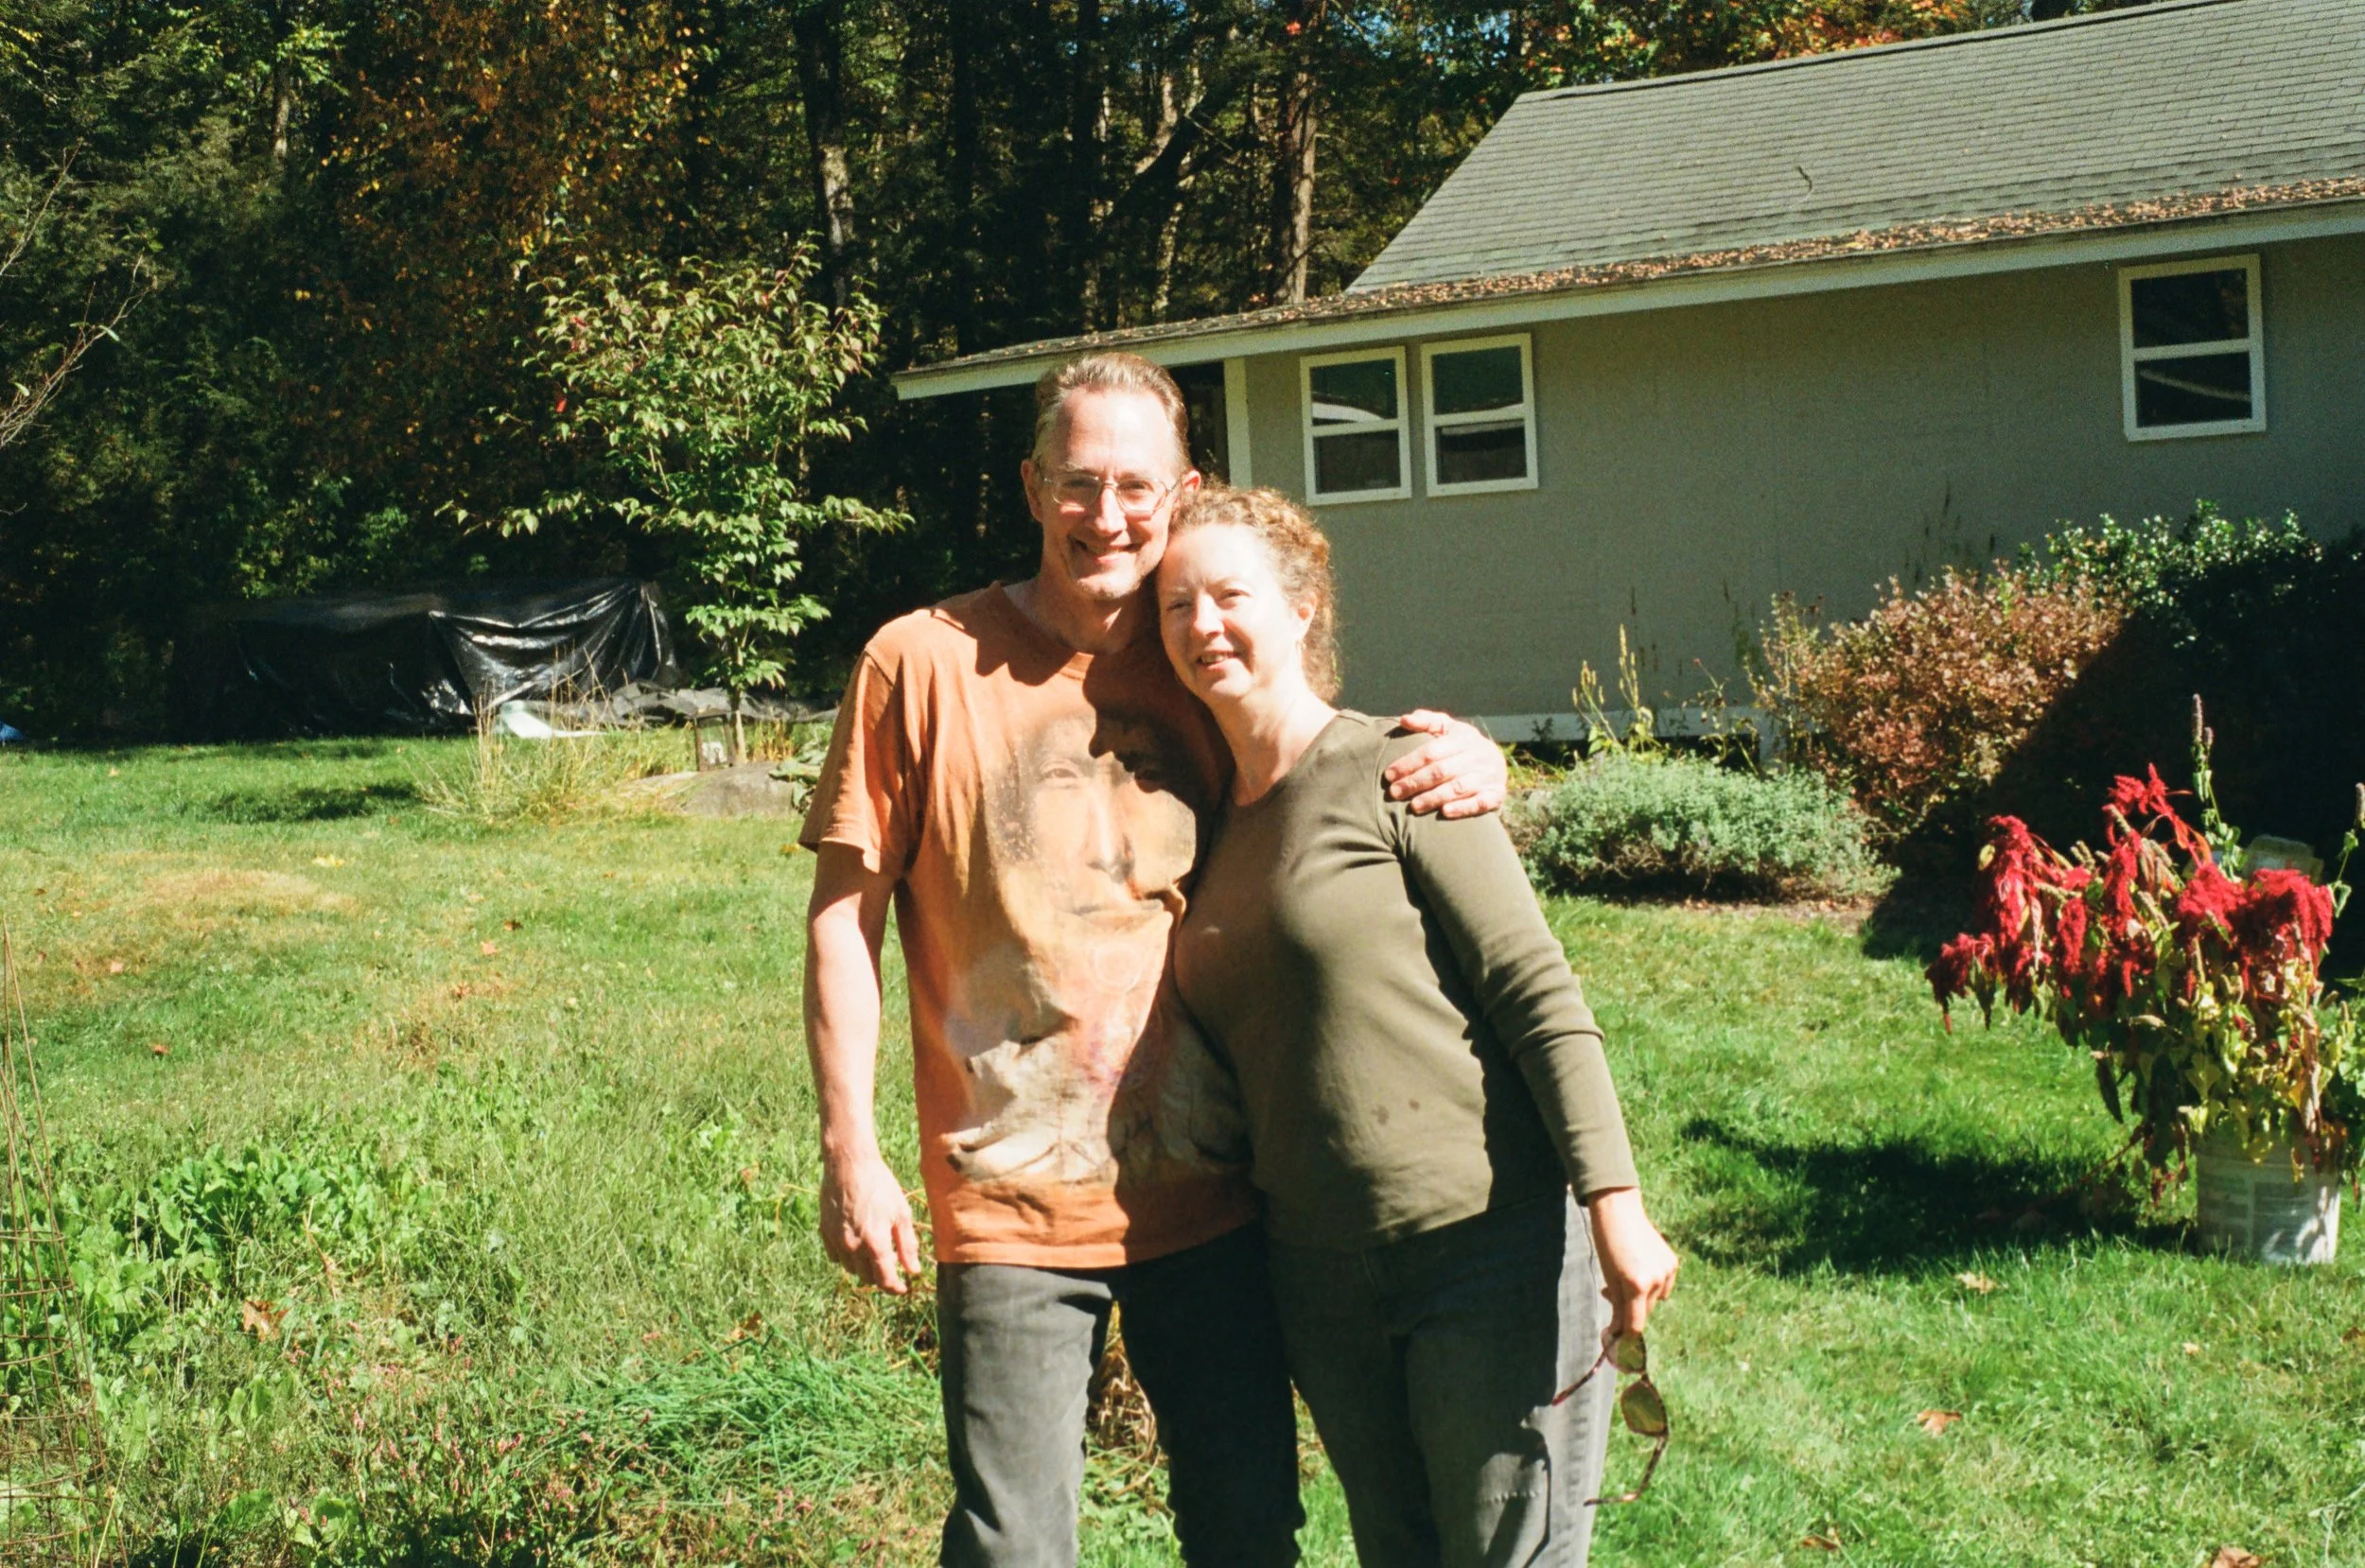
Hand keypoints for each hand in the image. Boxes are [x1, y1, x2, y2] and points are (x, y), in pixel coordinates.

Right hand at [819, 1147, 922, 1293]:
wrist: (849, 1164)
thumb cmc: (880, 1185)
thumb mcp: (901, 1213)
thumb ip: (907, 1245)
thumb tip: (913, 1271)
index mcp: (875, 1242)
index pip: (885, 1280)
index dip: (895, 1288)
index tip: (903, 1288)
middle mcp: (853, 1246)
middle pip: (868, 1277)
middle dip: (882, 1276)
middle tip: (892, 1263)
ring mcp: (837, 1240)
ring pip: (851, 1269)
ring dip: (864, 1267)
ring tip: (875, 1251)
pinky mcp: (825, 1232)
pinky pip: (836, 1256)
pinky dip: (847, 1257)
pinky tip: (856, 1244)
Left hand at [1385, 709, 1508, 819]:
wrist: (1497, 762)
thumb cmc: (1462, 745)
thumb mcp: (1448, 729)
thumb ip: (1427, 722)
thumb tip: (1404, 719)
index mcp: (1463, 738)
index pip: (1431, 751)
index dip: (1409, 763)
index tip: (1389, 775)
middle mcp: (1477, 756)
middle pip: (1441, 771)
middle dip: (1415, 782)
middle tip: (1394, 793)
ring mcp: (1488, 776)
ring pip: (1458, 788)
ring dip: (1434, 798)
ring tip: (1413, 806)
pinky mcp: (1496, 794)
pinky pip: (1480, 803)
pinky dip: (1463, 808)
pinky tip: (1445, 813)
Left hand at [1586, 1187, 1677, 1338]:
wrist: (1619, 1212)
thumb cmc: (1607, 1244)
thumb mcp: (1608, 1277)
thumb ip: (1618, 1306)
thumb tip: (1619, 1331)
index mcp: (1637, 1285)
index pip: (1635, 1324)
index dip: (1625, 1334)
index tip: (1616, 1338)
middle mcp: (1656, 1280)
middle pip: (1645, 1312)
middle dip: (1629, 1311)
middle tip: (1611, 1295)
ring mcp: (1668, 1271)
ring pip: (1655, 1299)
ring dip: (1641, 1297)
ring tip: (1625, 1277)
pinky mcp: (1673, 1263)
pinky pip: (1664, 1285)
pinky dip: (1653, 1284)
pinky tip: (1640, 1268)